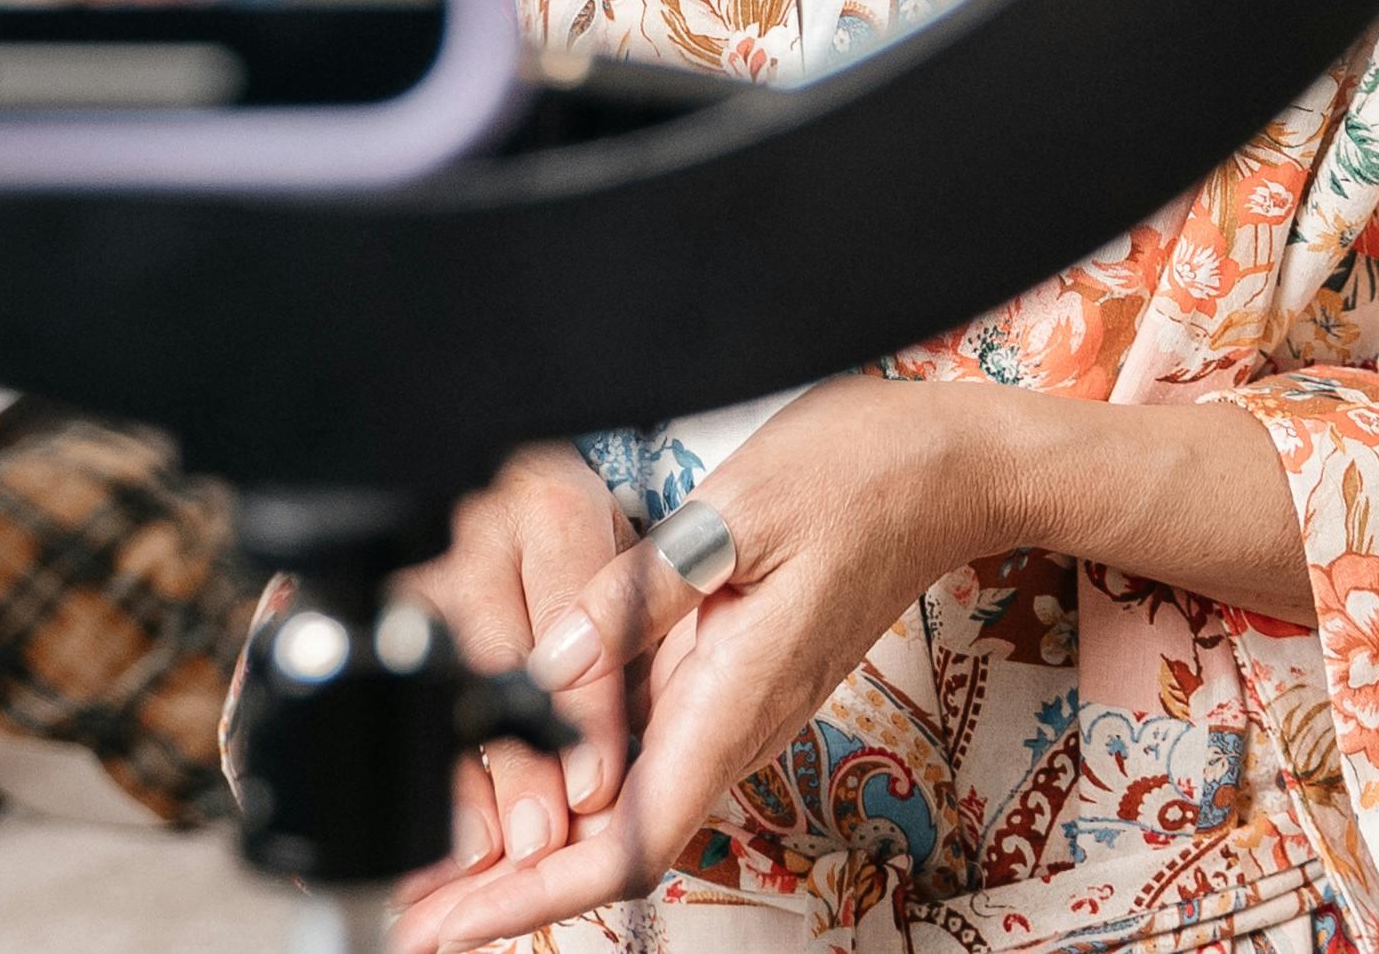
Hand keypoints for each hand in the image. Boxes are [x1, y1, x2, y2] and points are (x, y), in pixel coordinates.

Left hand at [388, 382, 988, 953]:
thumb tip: (549, 663)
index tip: (458, 923)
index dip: (538, 893)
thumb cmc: (867, 473)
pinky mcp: (741, 677)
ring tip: (449, 867)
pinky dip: (578, 790)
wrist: (960, 470)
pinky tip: (529, 780)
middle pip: (618, 846)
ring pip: (630, 811)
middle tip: (419, 921)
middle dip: (515, 891)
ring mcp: (744, 705)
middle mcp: (741, 720)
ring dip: (539, 850)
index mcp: (740, 693)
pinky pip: (653, 758)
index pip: (633, 839)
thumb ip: (641, 589)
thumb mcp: (742, 507)